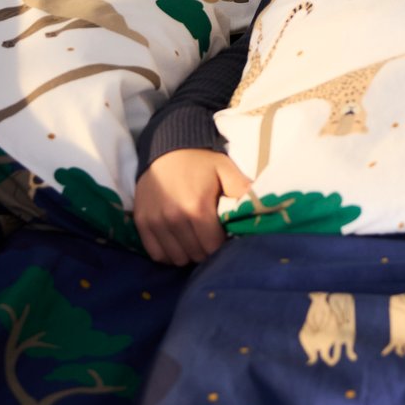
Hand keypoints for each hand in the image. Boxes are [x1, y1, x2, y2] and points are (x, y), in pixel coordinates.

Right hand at [133, 149, 249, 265]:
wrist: (166, 146)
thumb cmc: (200, 161)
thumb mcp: (225, 169)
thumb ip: (242, 190)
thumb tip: (262, 208)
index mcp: (196, 207)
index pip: (212, 247)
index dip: (221, 245)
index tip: (223, 235)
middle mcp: (174, 218)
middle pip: (195, 255)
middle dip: (206, 250)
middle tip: (209, 235)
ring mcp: (155, 222)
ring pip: (176, 259)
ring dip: (188, 253)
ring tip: (194, 237)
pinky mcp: (141, 223)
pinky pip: (157, 254)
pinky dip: (168, 253)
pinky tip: (178, 240)